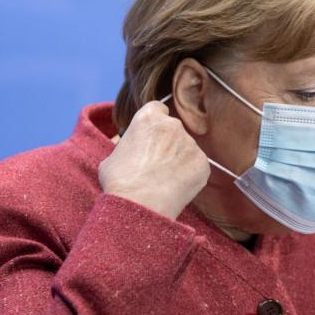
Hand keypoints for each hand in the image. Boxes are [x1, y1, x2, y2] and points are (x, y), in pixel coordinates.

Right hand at [98, 100, 210, 218]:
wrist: (139, 204)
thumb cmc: (120, 181)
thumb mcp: (112, 156)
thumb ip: (128, 146)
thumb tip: (131, 151)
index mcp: (148, 117)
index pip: (157, 109)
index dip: (154, 124)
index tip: (151, 136)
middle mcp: (173, 125)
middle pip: (173, 129)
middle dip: (168, 143)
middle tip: (157, 163)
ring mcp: (190, 144)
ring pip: (186, 148)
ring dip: (178, 159)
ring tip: (164, 180)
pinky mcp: (203, 163)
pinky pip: (196, 166)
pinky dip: (189, 175)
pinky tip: (175, 187)